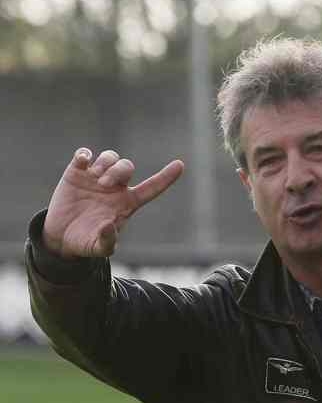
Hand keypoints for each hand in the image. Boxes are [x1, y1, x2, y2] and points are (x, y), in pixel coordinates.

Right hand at [43, 148, 183, 257]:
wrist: (61, 237)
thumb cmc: (86, 242)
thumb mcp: (98, 248)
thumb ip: (107, 242)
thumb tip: (110, 227)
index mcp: (127, 203)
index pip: (151, 187)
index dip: (166, 177)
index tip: (180, 165)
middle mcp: (115, 187)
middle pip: (127, 167)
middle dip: (118, 171)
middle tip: (104, 184)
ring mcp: (96, 178)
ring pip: (110, 157)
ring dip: (105, 162)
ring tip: (96, 176)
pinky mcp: (76, 173)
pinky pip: (84, 154)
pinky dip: (85, 154)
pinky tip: (83, 161)